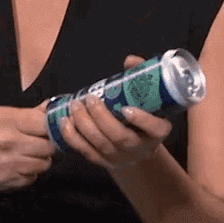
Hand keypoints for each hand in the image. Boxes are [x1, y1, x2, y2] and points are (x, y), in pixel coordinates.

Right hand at [0, 99, 56, 190]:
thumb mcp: (1, 114)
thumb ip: (28, 112)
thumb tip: (52, 107)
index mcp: (9, 122)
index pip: (45, 123)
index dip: (52, 125)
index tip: (51, 126)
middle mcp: (11, 143)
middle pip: (49, 146)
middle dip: (49, 143)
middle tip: (42, 141)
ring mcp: (10, 165)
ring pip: (45, 164)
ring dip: (42, 159)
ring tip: (32, 153)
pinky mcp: (9, 182)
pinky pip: (33, 178)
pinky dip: (31, 172)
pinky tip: (22, 165)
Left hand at [60, 55, 171, 172]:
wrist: (136, 144)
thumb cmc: (142, 113)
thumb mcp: (147, 97)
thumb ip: (140, 76)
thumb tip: (130, 60)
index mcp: (158, 132)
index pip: (156, 129)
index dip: (142, 120)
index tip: (126, 108)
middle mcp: (141, 148)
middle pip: (121, 138)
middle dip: (101, 118)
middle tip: (89, 99)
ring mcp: (122, 158)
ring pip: (101, 145)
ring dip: (84, 125)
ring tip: (75, 106)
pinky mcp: (104, 162)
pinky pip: (87, 152)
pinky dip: (74, 138)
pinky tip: (65, 122)